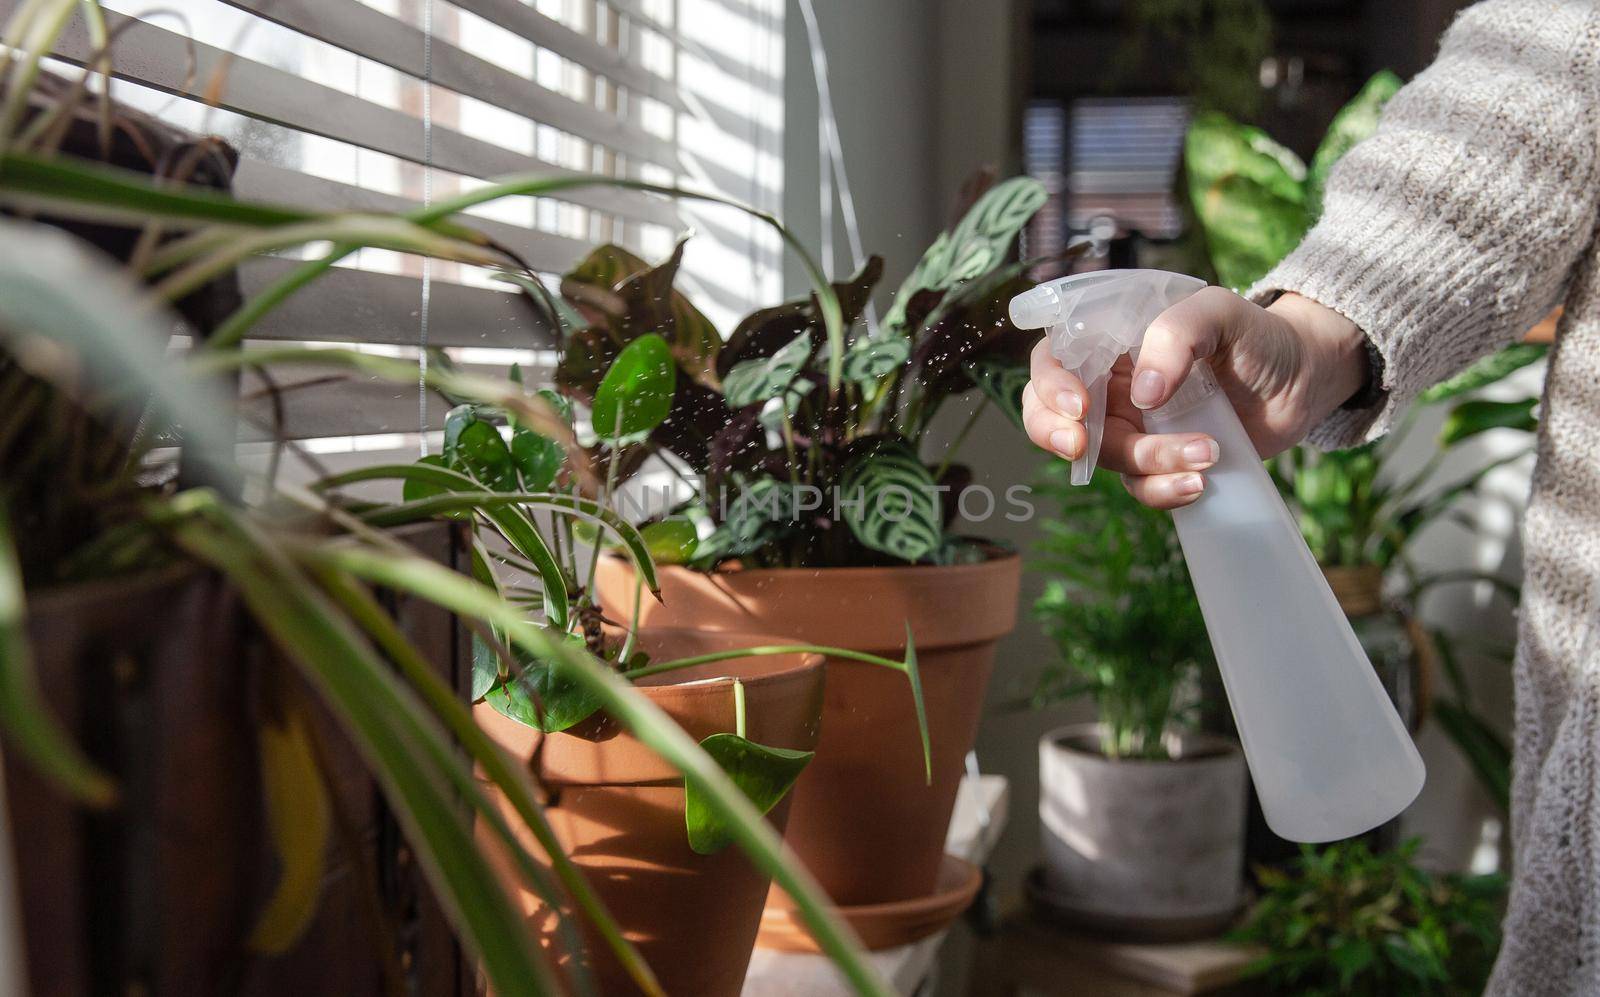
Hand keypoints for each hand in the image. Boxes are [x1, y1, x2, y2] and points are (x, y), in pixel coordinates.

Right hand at [1021, 288, 1367, 508]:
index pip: (1053, 360)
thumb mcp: (1219, 312)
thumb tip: (1141, 396)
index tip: (1079, 406)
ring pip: (1106, 456)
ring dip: (1148, 460)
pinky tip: (1201, 483)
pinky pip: (1141, 487)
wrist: (1303, 379)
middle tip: (1082, 446)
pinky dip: (1163, 490)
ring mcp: (1132, 428)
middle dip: (1056, 434)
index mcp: (1111, 342)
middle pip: (1050, 416)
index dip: (1050, 385)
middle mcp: (1111, 386)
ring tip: (1208, 452)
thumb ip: (1176, 335)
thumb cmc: (1256, 335)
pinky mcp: (1159, 463)